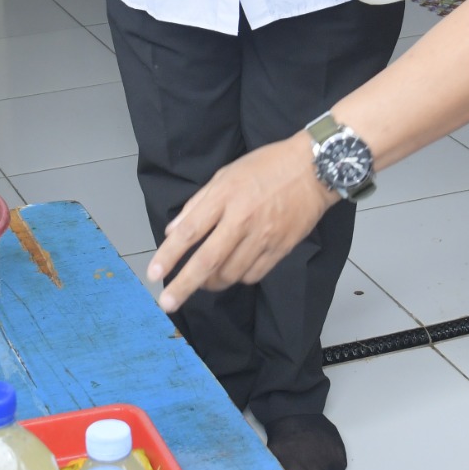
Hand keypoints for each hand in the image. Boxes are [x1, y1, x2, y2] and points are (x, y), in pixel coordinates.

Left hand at [146, 134, 333, 310]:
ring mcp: (264, 237)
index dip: (169, 256)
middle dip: (184, 286)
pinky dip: (238, 278)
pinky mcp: (281, 249)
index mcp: (225, 197)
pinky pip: (253, 275)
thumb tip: (173, 230)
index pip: (190, 232)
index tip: (154, 274)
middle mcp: (243, 220)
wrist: (314, 170)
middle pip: (207, 261)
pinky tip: (233, 270)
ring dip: (211, 282)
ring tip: (204, 280)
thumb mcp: (226, 174)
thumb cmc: (267, 167)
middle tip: (167, 303)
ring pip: (230, 273)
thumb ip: (198, 203)